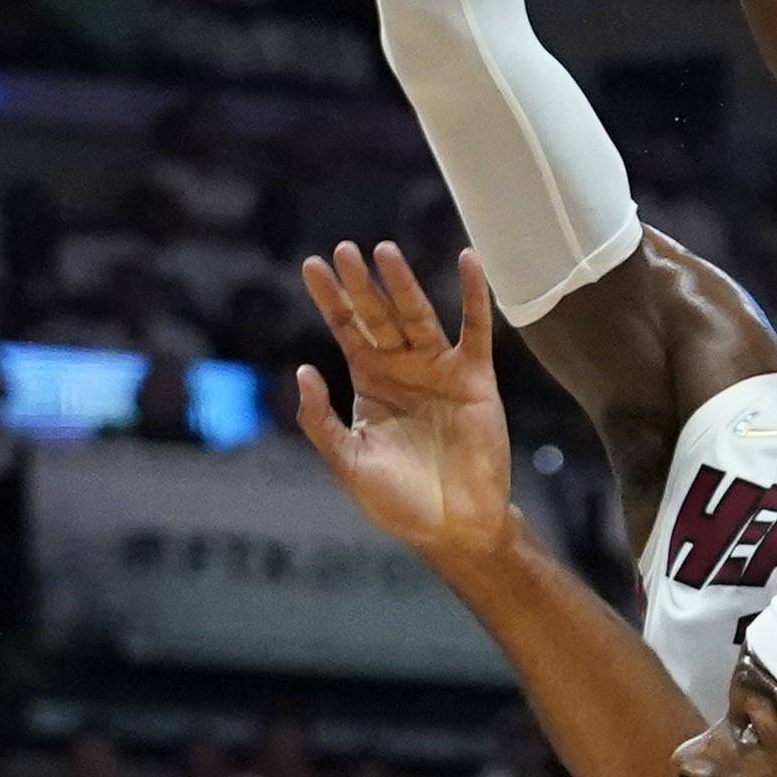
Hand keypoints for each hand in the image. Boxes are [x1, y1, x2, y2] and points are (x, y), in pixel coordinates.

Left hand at [296, 243, 517, 570]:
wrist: (452, 526)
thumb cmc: (397, 501)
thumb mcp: (346, 461)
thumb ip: (320, 419)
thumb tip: (302, 370)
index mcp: (370, 382)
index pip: (345, 329)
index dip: (329, 298)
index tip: (311, 265)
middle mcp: (403, 368)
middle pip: (376, 314)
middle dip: (359, 283)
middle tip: (343, 249)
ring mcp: (439, 370)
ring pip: (417, 315)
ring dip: (402, 283)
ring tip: (384, 252)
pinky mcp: (475, 379)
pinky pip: (475, 330)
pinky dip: (473, 295)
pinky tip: (467, 260)